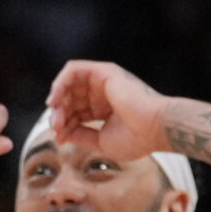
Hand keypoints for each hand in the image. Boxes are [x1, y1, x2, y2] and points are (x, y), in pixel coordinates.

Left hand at [44, 59, 170, 162]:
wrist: (155, 128)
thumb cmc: (136, 139)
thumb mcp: (101, 141)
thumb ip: (80, 135)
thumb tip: (61, 135)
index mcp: (105, 109)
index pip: (76, 112)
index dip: (64, 124)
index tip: (59, 139)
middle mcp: (103, 93)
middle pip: (70, 99)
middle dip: (59, 114)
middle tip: (56, 128)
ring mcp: (103, 81)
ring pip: (69, 84)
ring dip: (57, 99)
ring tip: (55, 114)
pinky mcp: (104, 71)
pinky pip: (74, 69)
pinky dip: (60, 82)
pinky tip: (55, 99)